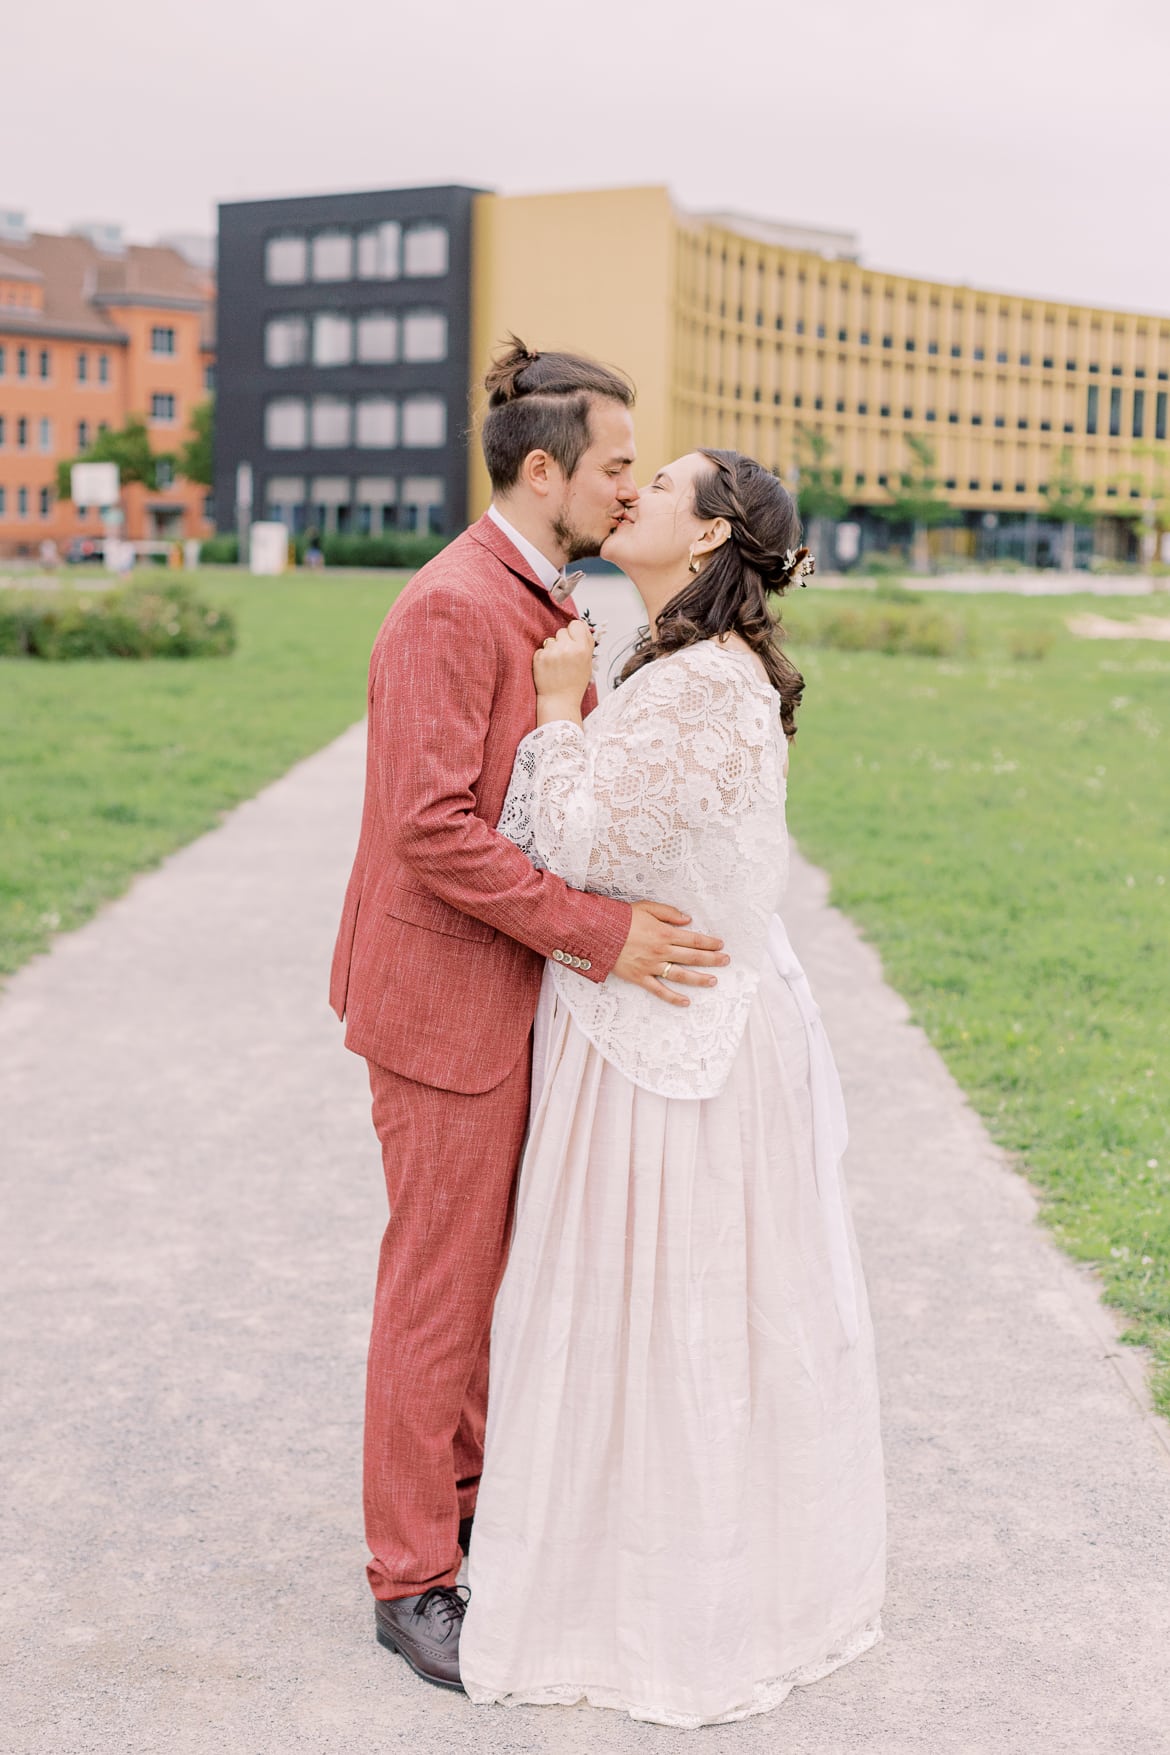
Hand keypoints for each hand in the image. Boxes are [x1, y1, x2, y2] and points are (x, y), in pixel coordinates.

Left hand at [533, 621, 593, 701]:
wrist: (560, 701)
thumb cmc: (574, 683)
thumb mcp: (588, 663)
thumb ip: (586, 643)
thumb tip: (582, 626)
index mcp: (582, 648)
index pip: (576, 624)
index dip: (574, 632)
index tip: (573, 640)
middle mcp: (567, 648)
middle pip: (562, 631)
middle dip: (563, 641)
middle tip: (565, 657)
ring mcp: (552, 652)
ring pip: (551, 640)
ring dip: (553, 649)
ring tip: (556, 665)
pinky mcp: (539, 657)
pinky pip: (542, 649)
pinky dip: (544, 657)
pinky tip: (549, 668)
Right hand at [613, 901, 728, 1007]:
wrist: (597, 932)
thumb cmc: (621, 918)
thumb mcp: (646, 907)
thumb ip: (669, 913)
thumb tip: (688, 920)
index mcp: (664, 933)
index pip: (693, 939)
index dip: (709, 943)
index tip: (720, 945)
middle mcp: (661, 951)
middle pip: (692, 957)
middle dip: (712, 959)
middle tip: (726, 961)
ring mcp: (651, 966)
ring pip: (681, 975)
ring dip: (699, 979)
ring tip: (713, 981)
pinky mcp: (640, 977)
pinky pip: (659, 990)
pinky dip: (673, 997)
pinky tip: (686, 1002)